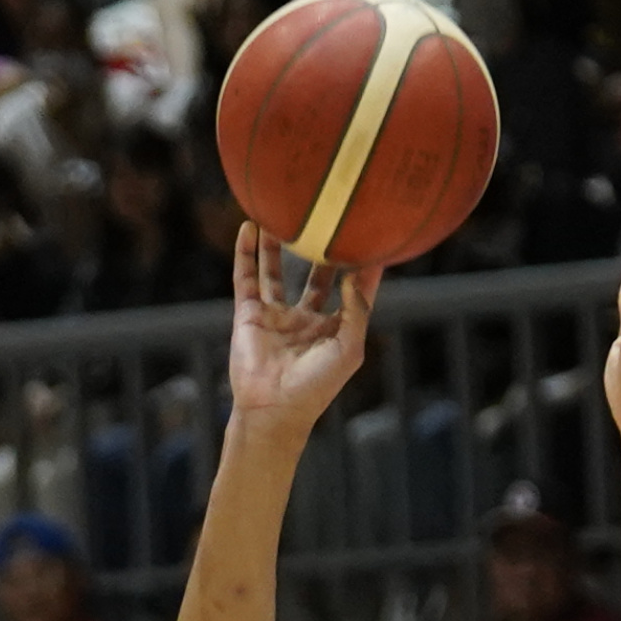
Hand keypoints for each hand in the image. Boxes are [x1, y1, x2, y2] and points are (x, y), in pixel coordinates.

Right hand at [223, 227, 379, 448]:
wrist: (273, 408)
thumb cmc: (317, 386)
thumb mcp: (349, 349)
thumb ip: (356, 311)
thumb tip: (352, 274)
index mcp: (334, 329)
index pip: (353, 291)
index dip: (364, 266)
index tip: (374, 236)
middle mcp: (306, 319)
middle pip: (316, 276)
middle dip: (323, 250)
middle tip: (331, 217)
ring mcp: (276, 315)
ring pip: (277, 271)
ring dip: (279, 244)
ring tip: (284, 212)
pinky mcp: (249, 314)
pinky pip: (247, 277)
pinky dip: (247, 252)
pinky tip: (250, 226)